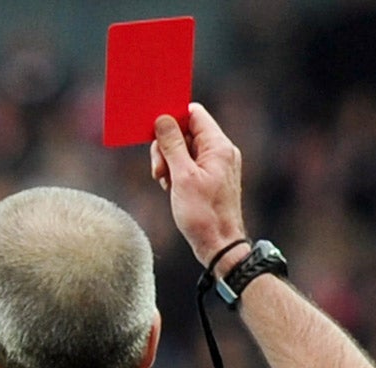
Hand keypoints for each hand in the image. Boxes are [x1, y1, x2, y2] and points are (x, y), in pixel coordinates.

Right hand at [150, 103, 247, 268]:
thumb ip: (172, 145)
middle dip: (167, 147)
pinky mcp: (210, 179)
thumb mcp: (182, 176)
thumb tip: (163, 119)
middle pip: (186, 132)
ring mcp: (216, 166)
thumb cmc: (204, 214)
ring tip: (164, 182)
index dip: (173, 118)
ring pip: (185, 150)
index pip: (194, 114)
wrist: (219, 245)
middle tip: (158, 170)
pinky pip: (189, 165)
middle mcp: (220, 152)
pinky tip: (170, 188)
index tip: (154, 132)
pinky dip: (176, 173)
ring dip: (168, 162)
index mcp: (218, 146)